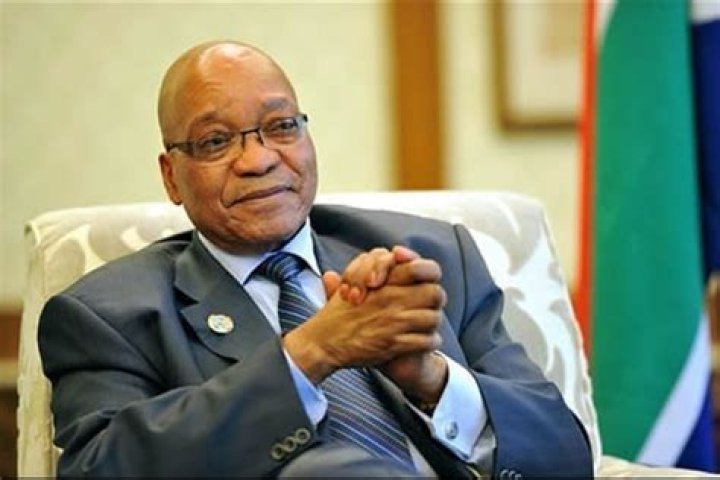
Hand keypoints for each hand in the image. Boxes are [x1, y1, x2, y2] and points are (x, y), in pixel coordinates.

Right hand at [327, 246, 449, 402]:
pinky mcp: (395, 344)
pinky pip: (427, 341)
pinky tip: (420, 341)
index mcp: (382, 282)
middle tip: (427, 305)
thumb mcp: (350, 281)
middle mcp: (391, 299)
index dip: (427, 272)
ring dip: (431, 323)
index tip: (422, 281)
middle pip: (435, 293)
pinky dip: (428, 342)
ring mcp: (395, 322)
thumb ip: (371, 265)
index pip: (420, 268)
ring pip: (434, 318)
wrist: (323, 343)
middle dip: (434, 300)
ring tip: (424, 325)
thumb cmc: (336, 314)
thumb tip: (394, 252)